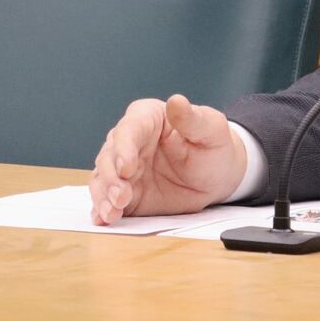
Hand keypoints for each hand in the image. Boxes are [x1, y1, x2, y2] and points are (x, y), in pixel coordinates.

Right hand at [88, 94, 247, 224]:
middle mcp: (129, 141)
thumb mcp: (211, 131)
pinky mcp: (123, 192)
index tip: (127, 168)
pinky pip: (106, 200)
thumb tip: (176, 101)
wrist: (217, 177)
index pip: (128, 129)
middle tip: (121, 197)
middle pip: (109, 156)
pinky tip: (104, 219)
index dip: (124, 148)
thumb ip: (192, 119)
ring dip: (103, 196)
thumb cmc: (214, 147)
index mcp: (147, 117)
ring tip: (113, 212)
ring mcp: (123, 169)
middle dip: (111, 178)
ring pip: (102, 179)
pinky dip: (102, 210)